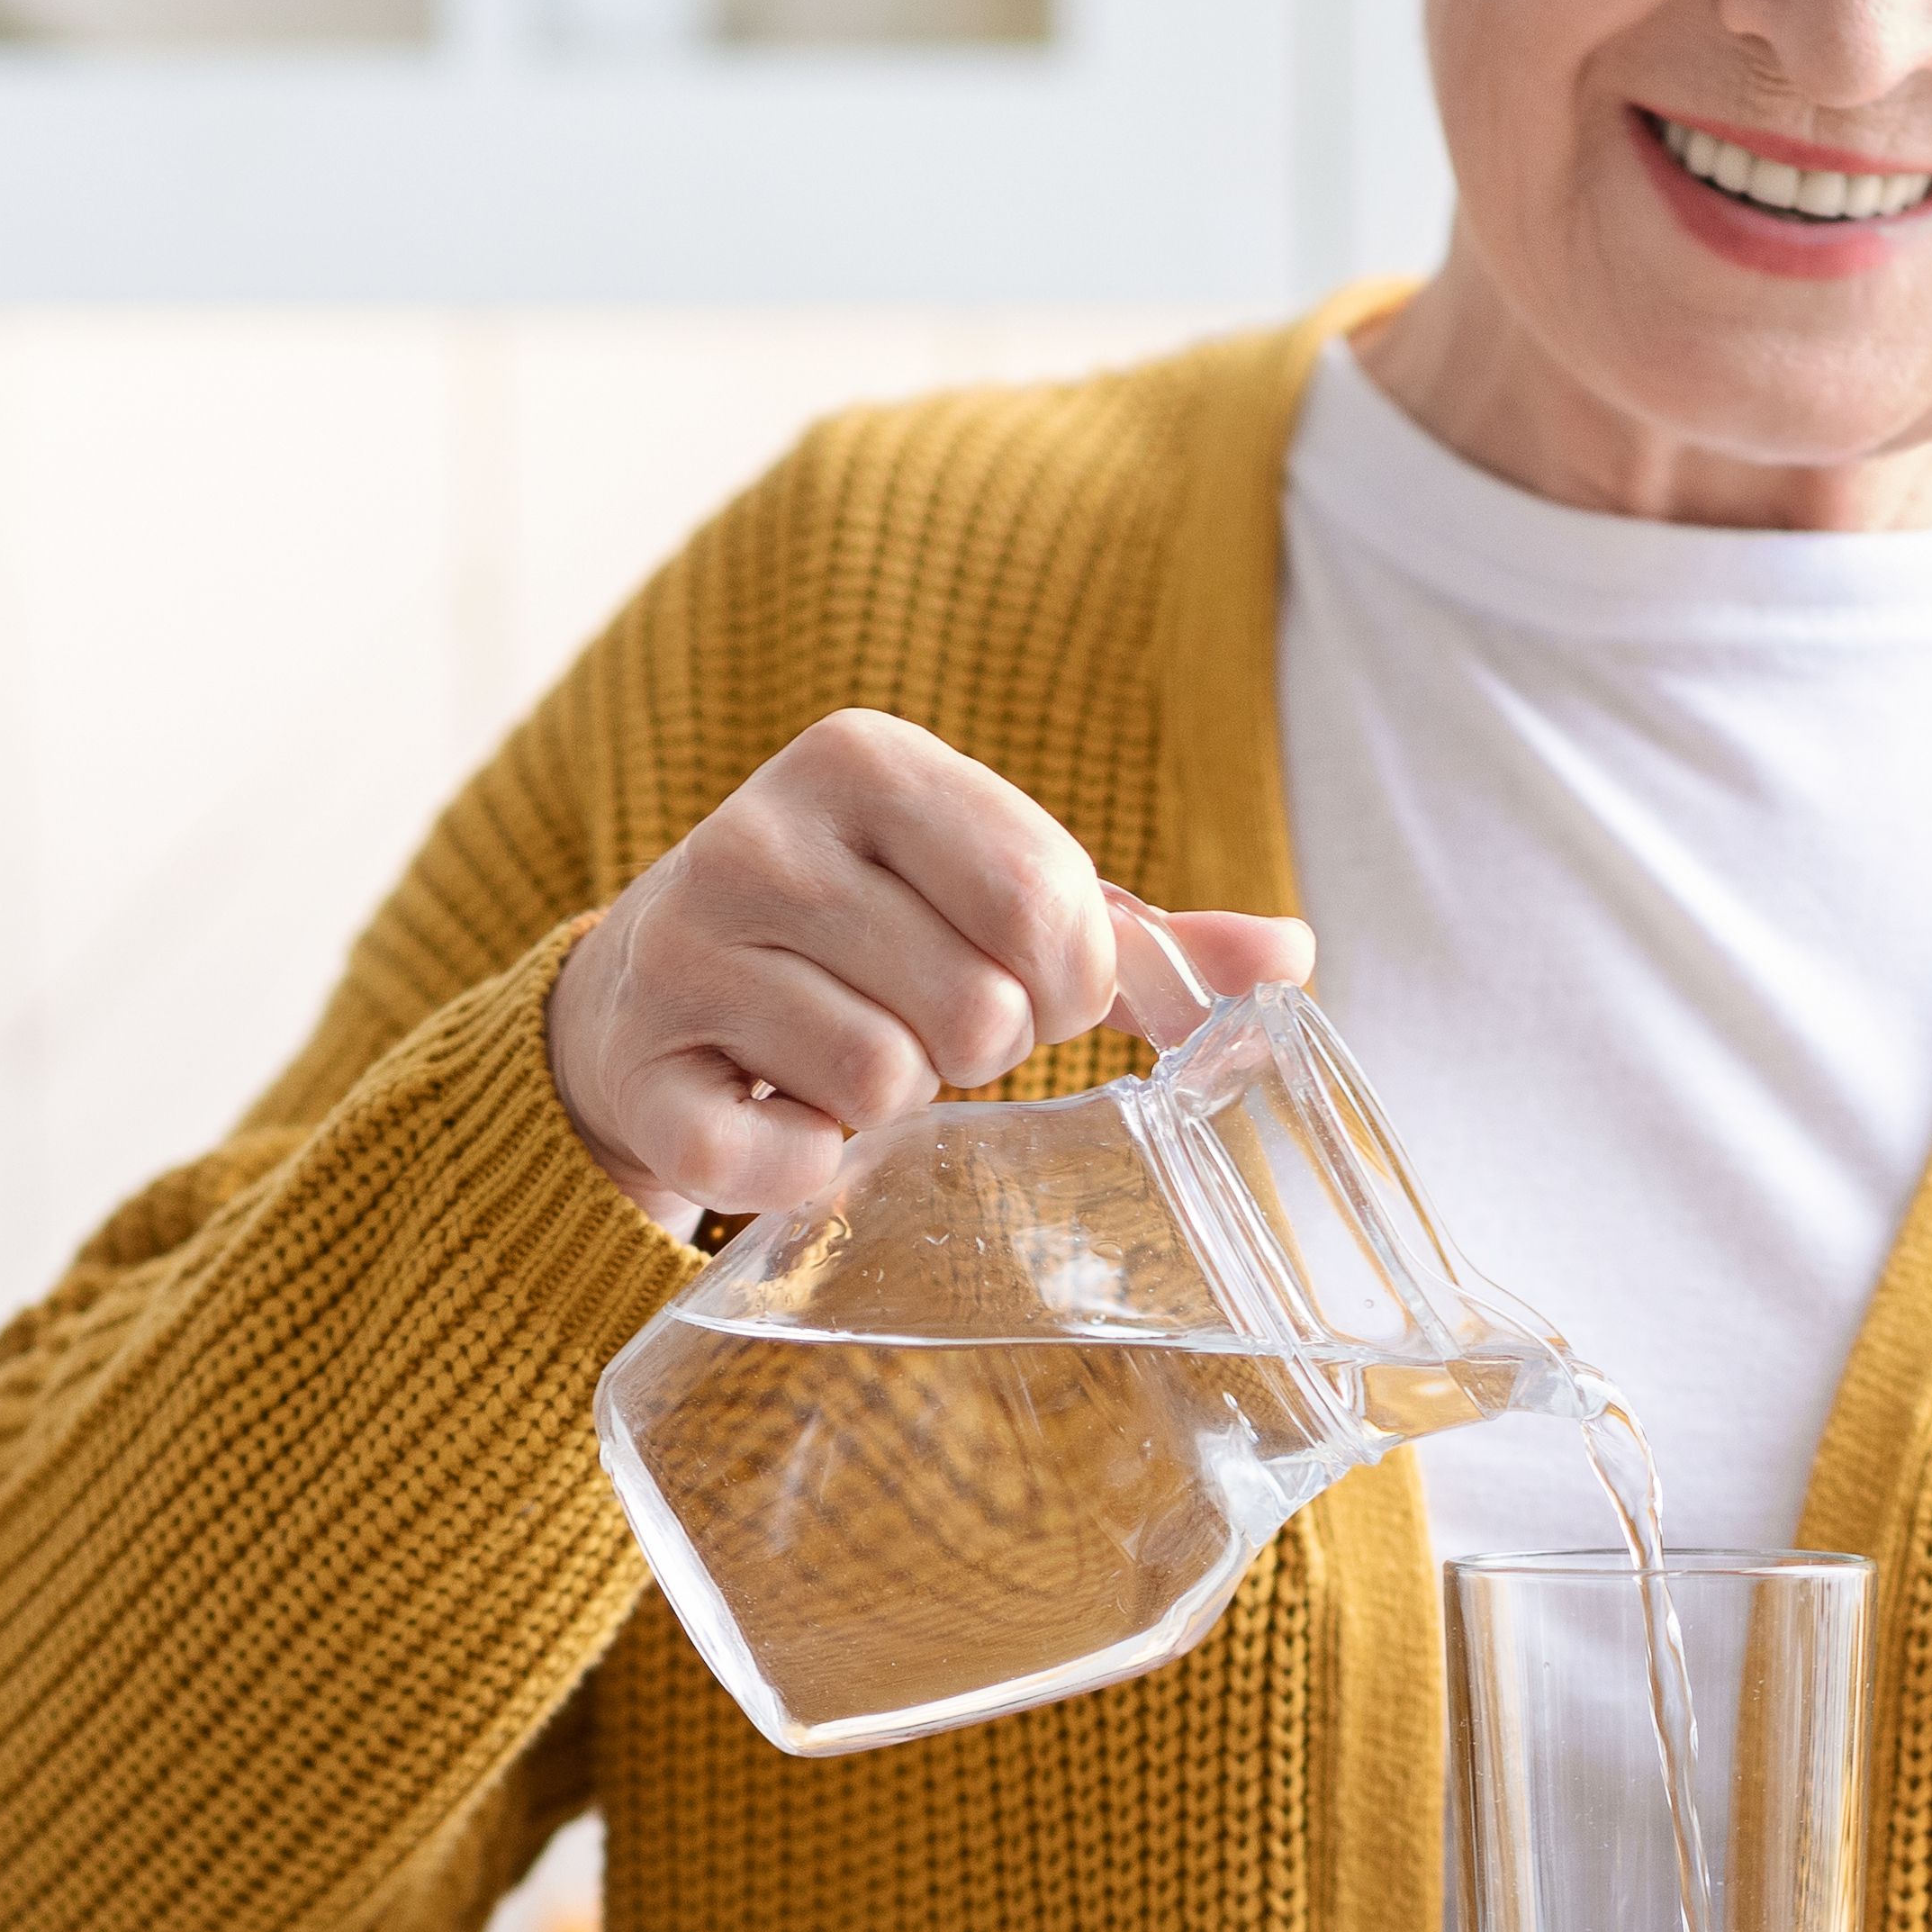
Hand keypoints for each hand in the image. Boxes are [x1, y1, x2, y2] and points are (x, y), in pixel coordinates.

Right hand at [543, 706, 1313, 1234]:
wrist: (647, 992)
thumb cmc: (861, 940)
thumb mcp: (985, 901)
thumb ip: (1135, 934)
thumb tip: (1292, 957)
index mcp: (867, 760)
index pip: (1042, 898)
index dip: (1066, 984)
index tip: (1023, 988)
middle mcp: (764, 832)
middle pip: (976, 1005)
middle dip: (982, 1049)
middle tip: (929, 1032)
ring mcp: (688, 945)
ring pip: (884, 1083)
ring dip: (894, 1108)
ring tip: (849, 1063)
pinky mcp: (639, 1063)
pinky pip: (779, 1161)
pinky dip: (804, 1171)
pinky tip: (780, 1119)